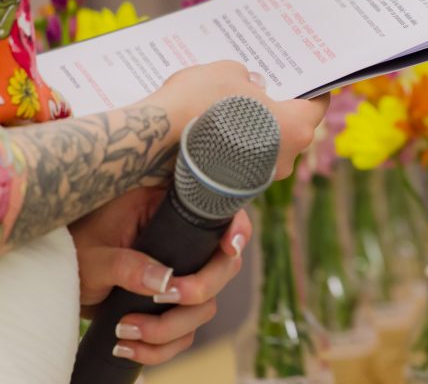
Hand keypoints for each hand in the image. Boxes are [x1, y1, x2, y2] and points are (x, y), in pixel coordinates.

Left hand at [69, 187, 251, 364]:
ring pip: (204, 308)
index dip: (237, 230)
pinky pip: (184, 334)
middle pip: (223, 269)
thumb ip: (127, 266)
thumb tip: (166, 282)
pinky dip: (160, 349)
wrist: (54, 281)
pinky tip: (127, 348)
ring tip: (126, 332)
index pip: (219, 216)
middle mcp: (182, 244)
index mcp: (167, 213)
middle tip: (163, 299)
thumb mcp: (93, 256)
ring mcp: (180, 277)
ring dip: (170, 329)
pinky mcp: (170, 307)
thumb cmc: (71, 254)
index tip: (229, 248)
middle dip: (198, 291)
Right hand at [150, 60, 327, 177]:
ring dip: (257, 128)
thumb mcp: (229, 73)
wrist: (153, 141)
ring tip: (235, 105)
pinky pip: (246, 161)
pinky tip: (219, 126)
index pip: (319, 105)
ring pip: (268, 146)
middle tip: (267, 88)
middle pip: (293, 127)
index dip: (315, 90)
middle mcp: (286, 157)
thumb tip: (252, 86)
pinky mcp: (236, 188)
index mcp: (296, 127)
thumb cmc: (200, 101)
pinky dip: (239, 144)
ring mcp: (262, 177)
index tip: (310, 81)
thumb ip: (248, 78)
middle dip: (280, 108)